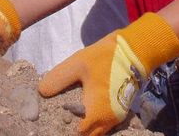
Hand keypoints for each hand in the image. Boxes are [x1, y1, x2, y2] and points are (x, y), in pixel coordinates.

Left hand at [38, 13, 178, 135]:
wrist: (136, 51)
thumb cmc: (106, 58)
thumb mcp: (78, 64)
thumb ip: (59, 79)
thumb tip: (42, 91)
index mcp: (97, 114)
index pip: (78, 134)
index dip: (64, 129)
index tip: (54, 121)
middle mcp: (108, 121)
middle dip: (74, 129)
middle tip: (60, 118)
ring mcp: (117, 117)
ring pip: (98, 131)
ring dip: (86, 126)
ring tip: (70, 115)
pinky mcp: (121, 110)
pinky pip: (106, 125)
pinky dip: (95, 122)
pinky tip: (84, 110)